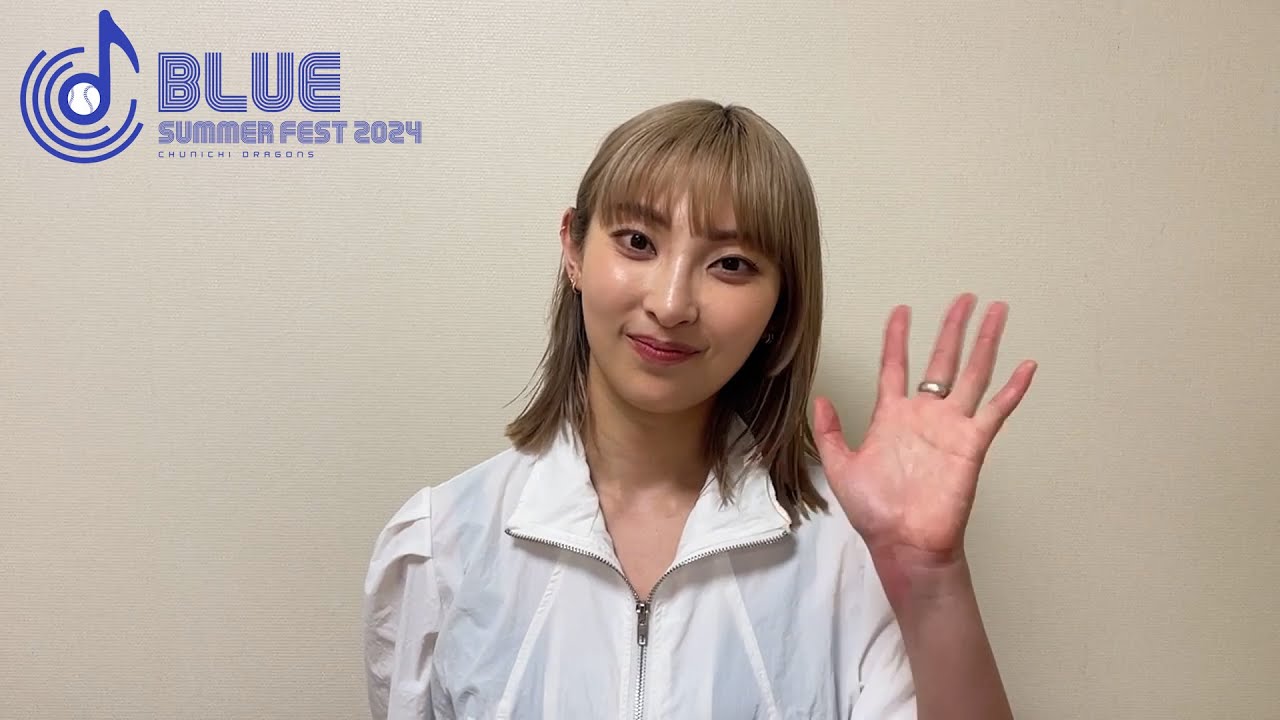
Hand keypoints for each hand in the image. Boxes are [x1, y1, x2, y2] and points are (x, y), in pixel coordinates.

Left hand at [813, 293, 1036, 571]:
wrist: (903, 544)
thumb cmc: (876, 512)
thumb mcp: (842, 466)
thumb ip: (831, 431)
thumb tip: (820, 397)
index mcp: (893, 416)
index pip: (896, 365)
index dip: (898, 337)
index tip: (902, 310)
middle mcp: (925, 415)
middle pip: (942, 359)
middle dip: (953, 328)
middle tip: (965, 298)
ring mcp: (950, 427)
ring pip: (973, 374)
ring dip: (985, 342)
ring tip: (997, 312)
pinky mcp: (971, 444)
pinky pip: (996, 411)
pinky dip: (1013, 389)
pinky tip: (1027, 365)